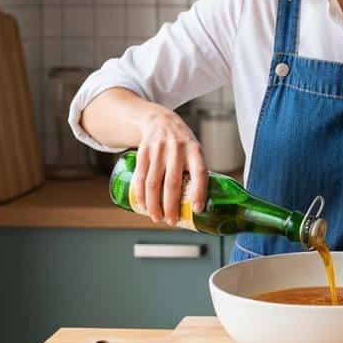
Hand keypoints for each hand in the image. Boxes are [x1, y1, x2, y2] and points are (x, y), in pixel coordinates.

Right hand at [130, 106, 207, 225]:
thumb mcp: (195, 151)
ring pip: (153, 183)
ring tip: (157, 218)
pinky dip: (140, 194)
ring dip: (154, 205)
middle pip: (172, 183)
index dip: (199, 192)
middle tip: (171, 221)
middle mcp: (177, 149)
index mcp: (195, 150)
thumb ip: (197, 173)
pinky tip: (142, 205)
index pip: (200, 172)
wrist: (160, 121)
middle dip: (171, 207)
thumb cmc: (182, 143)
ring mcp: (158, 150)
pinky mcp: (143, 152)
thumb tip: (202, 204)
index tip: (197, 209)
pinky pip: (140, 177)